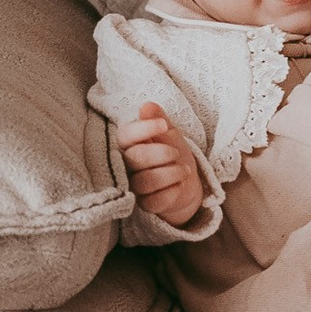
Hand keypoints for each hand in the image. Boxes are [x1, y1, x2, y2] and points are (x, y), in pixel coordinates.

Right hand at [116, 101, 203, 229]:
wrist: (186, 181)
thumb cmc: (173, 153)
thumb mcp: (169, 133)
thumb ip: (158, 120)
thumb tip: (147, 106)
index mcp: (128, 144)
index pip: (124, 135)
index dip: (143, 129)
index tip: (164, 125)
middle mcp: (125, 166)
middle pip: (134, 158)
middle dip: (160, 153)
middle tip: (176, 152)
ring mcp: (133, 187)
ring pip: (144, 182)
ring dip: (170, 173)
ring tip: (184, 169)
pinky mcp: (145, 205)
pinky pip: (154, 201)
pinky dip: (172, 192)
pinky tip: (181, 185)